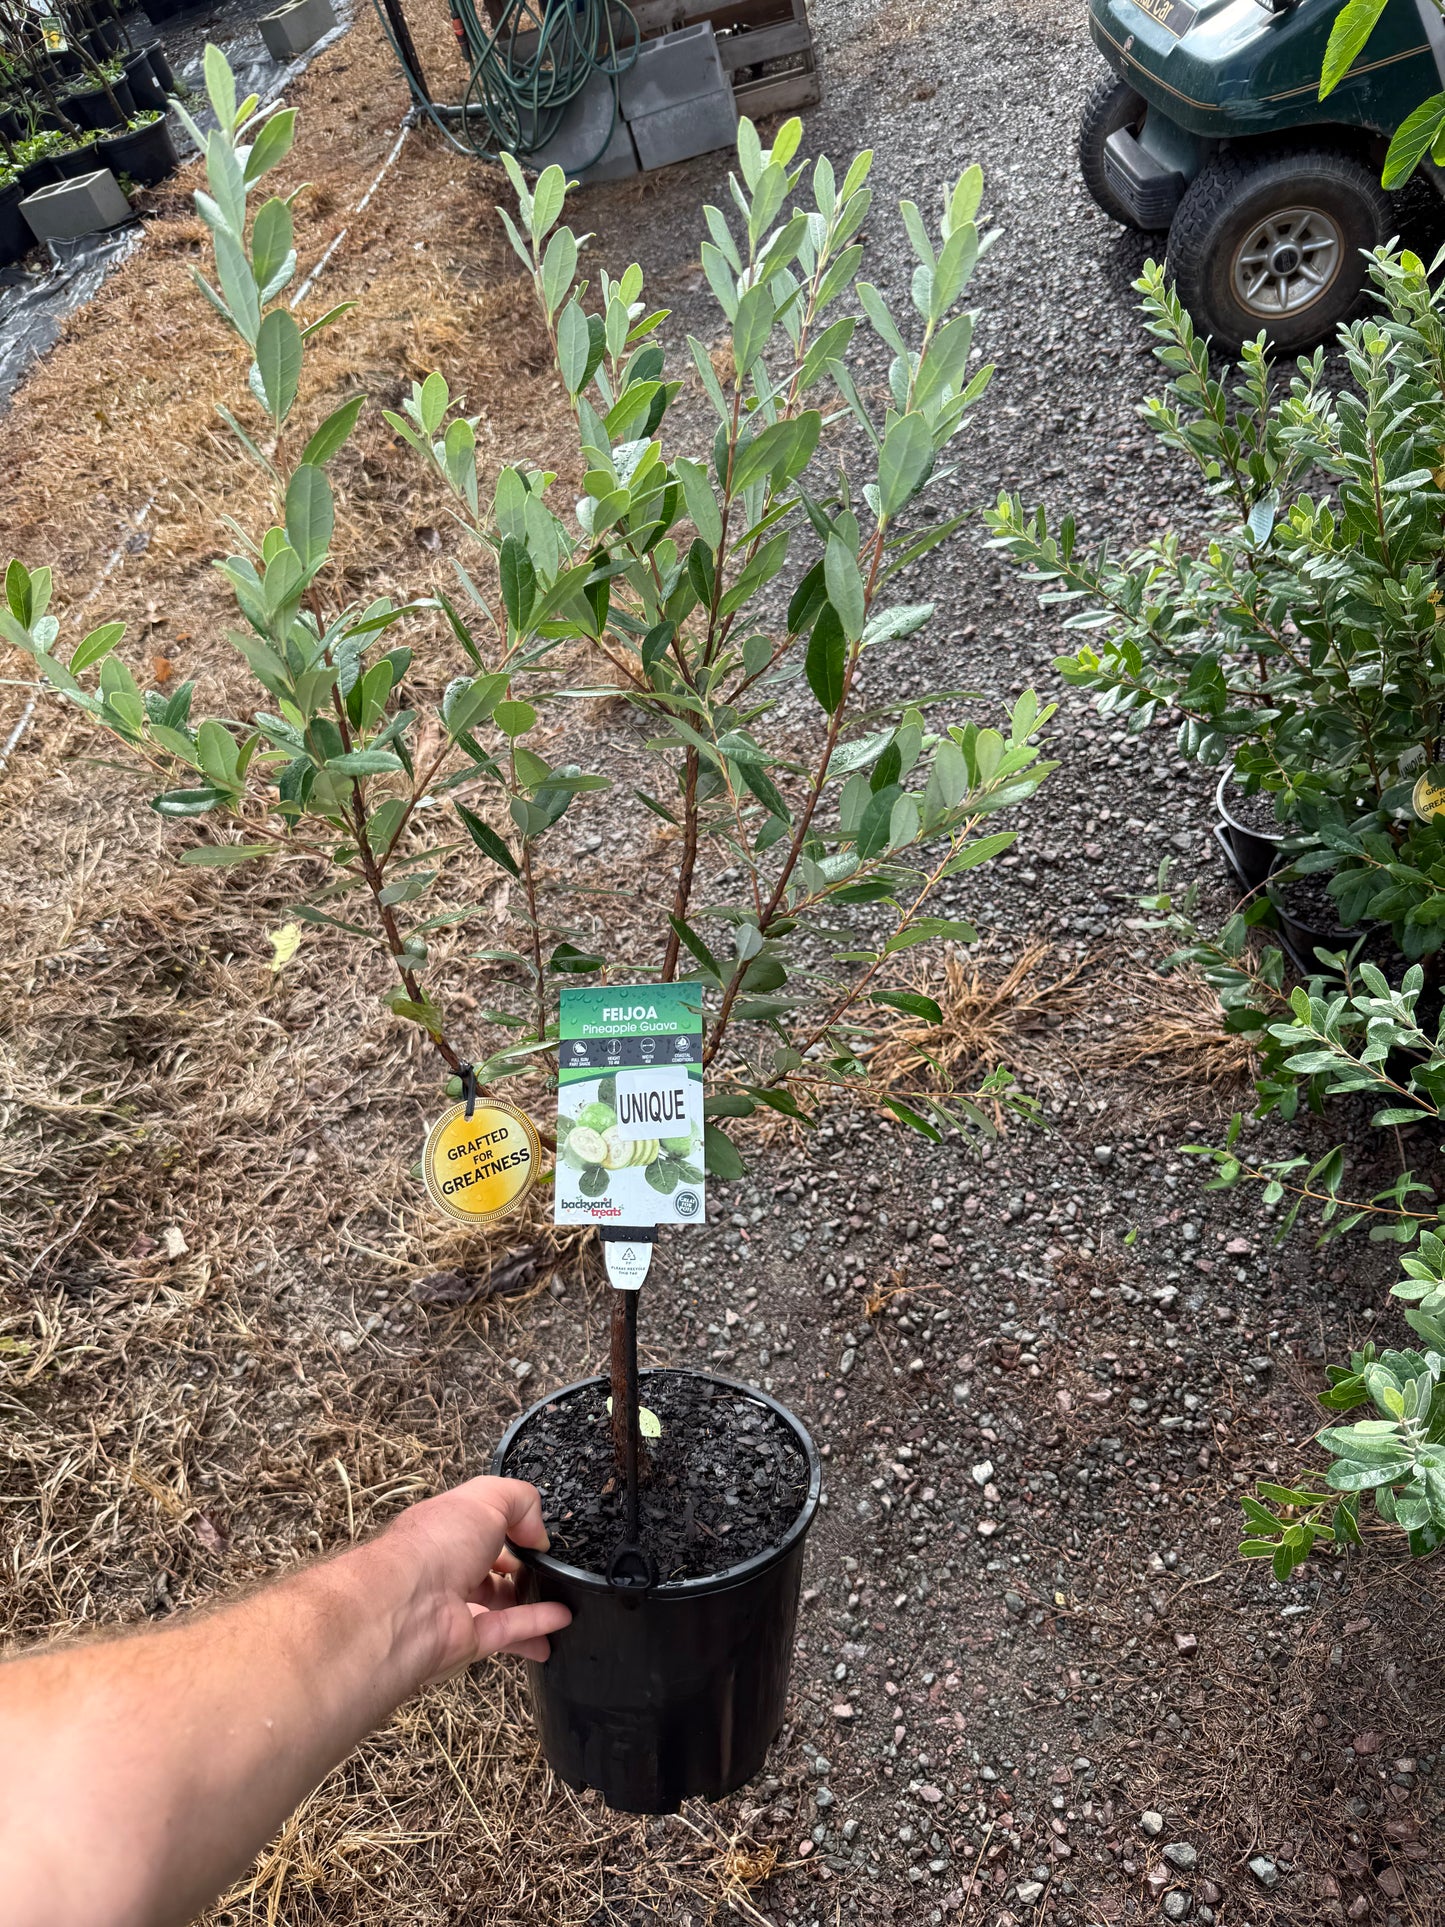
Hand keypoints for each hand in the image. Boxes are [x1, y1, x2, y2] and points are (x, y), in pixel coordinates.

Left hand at [375, 1476, 571, 1685]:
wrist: (405, 1606)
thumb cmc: (437, 1543)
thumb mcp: (486, 1497)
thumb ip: (520, 1500)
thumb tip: (537, 1533)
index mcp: (444, 1529)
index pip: (476, 1524)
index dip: (507, 1524)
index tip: (534, 1531)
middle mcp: (445, 1567)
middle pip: (485, 1567)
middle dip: (515, 1567)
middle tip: (548, 1566)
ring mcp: (453, 1607)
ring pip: (497, 1604)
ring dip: (530, 1601)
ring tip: (564, 1596)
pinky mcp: (463, 1641)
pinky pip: (505, 1631)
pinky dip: (534, 1625)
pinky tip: (561, 1617)